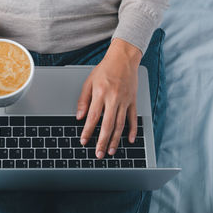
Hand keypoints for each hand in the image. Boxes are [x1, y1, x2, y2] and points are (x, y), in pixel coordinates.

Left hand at [76, 38, 141, 158]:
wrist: (124, 58)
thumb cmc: (105, 69)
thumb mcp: (89, 82)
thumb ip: (83, 100)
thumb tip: (79, 116)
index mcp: (101, 93)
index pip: (93, 117)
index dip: (88, 131)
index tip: (84, 141)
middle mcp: (113, 98)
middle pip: (107, 124)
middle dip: (102, 141)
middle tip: (98, 154)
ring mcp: (125, 100)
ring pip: (120, 124)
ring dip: (115, 139)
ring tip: (110, 151)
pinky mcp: (133, 101)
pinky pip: (133, 118)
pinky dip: (132, 130)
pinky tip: (129, 140)